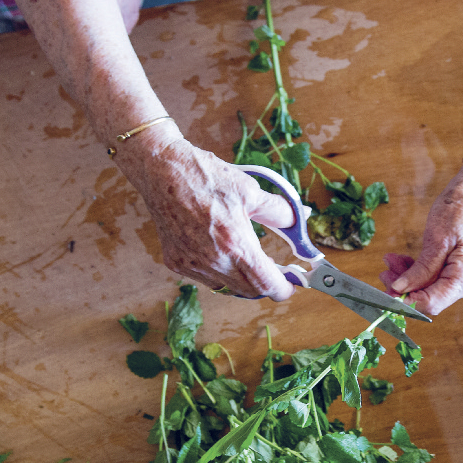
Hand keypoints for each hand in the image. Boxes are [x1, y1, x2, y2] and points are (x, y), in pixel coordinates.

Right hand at [125, 136, 297, 298]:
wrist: (162, 170)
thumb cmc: (205, 177)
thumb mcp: (251, 191)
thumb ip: (280, 212)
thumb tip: (299, 220)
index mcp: (235, 244)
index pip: (266, 284)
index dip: (283, 289)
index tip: (291, 284)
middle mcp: (212, 261)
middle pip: (249, 292)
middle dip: (266, 285)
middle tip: (275, 271)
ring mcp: (192, 265)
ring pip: (226, 288)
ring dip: (243, 281)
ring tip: (249, 260)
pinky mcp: (176, 262)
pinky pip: (205, 278)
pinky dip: (220, 273)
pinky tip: (223, 254)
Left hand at [380, 160, 462, 314]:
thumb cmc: (461, 209)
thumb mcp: (437, 238)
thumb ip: (420, 270)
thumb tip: (400, 290)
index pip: (433, 302)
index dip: (407, 301)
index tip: (387, 291)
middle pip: (432, 297)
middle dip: (406, 287)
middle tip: (385, 272)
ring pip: (433, 289)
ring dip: (410, 278)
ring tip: (392, 262)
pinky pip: (439, 280)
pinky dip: (421, 273)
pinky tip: (405, 261)